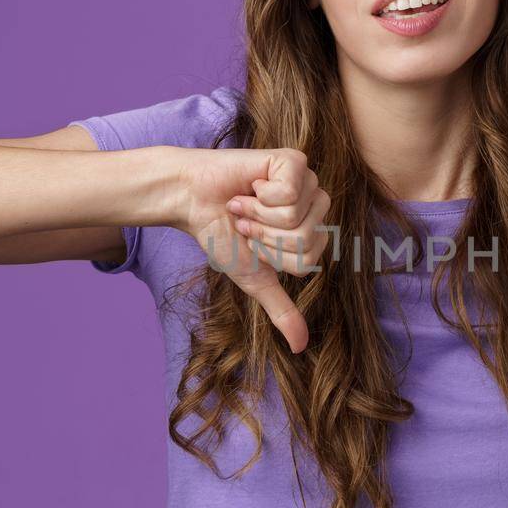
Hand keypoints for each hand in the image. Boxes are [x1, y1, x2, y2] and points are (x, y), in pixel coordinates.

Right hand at [173, 147, 330, 354]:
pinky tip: (250, 186)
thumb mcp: (255, 277)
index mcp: (313, 231)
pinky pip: (290, 192)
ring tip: (246, 204)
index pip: (307, 261)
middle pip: (305, 241)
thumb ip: (281, 309)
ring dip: (260, 216)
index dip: (272, 256)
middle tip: (248, 221)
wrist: (193, 202)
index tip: (252, 240)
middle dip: (265, 237)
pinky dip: (260, 196)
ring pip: (298, 218)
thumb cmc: (223, 235)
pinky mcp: (293, 161)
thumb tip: (300, 347)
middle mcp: (315, 205)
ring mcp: (308, 181)